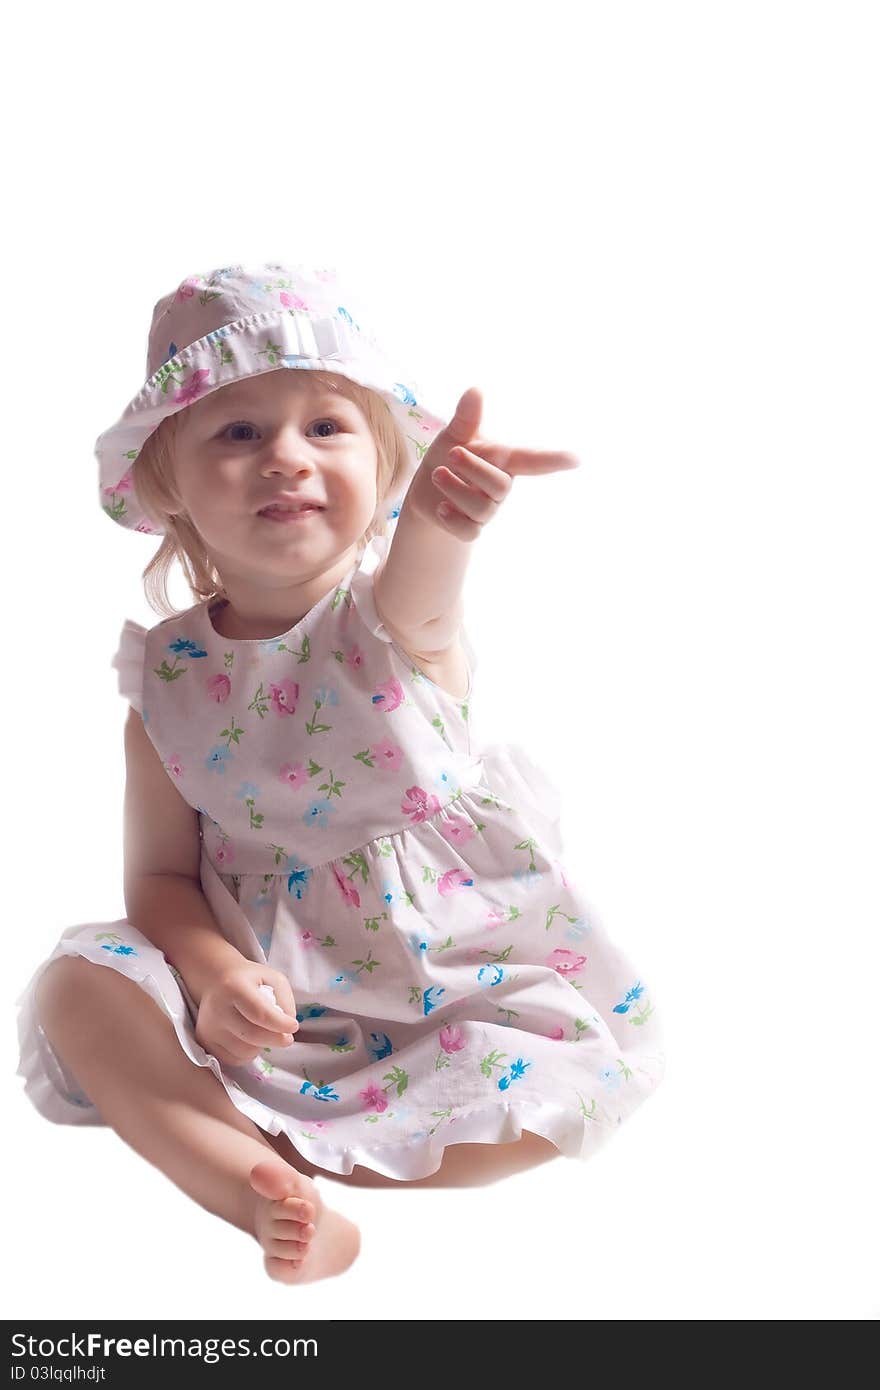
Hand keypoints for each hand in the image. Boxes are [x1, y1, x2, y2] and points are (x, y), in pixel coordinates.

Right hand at [195, 959, 299, 1067]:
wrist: (216, 980)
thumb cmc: (249, 980)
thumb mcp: (273, 979)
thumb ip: (285, 1000)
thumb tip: (287, 1026)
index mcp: (234, 987)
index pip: (260, 1013)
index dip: (280, 1024)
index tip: (293, 1027)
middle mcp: (217, 1009)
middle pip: (253, 1036)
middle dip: (275, 1039)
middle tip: (287, 1038)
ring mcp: (208, 1027)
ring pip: (244, 1051)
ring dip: (261, 1046)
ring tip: (263, 1033)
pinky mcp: (205, 1040)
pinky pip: (233, 1059)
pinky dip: (248, 1054)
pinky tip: (249, 1040)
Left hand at [407, 387, 579, 540]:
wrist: (425, 489)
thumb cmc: (448, 457)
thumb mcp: (455, 434)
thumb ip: (467, 417)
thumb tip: (476, 390)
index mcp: (504, 461)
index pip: (534, 461)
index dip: (554, 460)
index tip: (577, 459)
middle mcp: (500, 487)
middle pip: (501, 487)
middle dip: (474, 469)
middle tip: (451, 453)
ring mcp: (488, 510)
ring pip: (481, 509)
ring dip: (454, 488)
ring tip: (436, 473)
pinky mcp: (470, 529)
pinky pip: (469, 531)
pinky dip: (451, 519)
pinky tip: (441, 507)